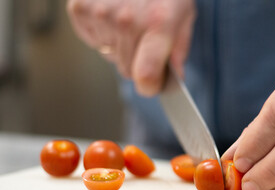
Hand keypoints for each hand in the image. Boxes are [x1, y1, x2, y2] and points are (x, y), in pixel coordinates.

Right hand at [67, 0, 194, 96]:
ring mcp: (100, 14)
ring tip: (128, 20)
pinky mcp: (80, 9)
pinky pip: (94, 41)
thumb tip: (174, 79)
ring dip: (120, 46)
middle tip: (144, 39)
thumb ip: (179, 52)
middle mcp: (126, 20)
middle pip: (128, 71)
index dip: (150, 85)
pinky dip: (103, 34)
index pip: (146, 75)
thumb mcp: (184, 16)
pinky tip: (112, 16)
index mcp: (158, 24)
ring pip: (111, 56)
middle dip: (138, 63)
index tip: (153, 83)